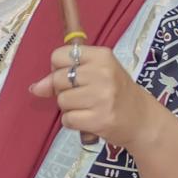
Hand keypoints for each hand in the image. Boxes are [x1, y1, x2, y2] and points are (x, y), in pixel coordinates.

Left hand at [36, 33, 147, 148]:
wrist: (142, 119)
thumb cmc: (116, 92)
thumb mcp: (96, 73)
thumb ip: (64, 74)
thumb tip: (35, 88)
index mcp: (101, 56)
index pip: (58, 55)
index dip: (58, 68)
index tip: (72, 77)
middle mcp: (102, 73)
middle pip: (57, 79)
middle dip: (63, 91)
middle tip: (83, 95)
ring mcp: (102, 97)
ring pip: (61, 101)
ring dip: (69, 108)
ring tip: (89, 107)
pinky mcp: (99, 119)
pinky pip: (67, 120)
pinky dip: (74, 122)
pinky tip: (89, 119)